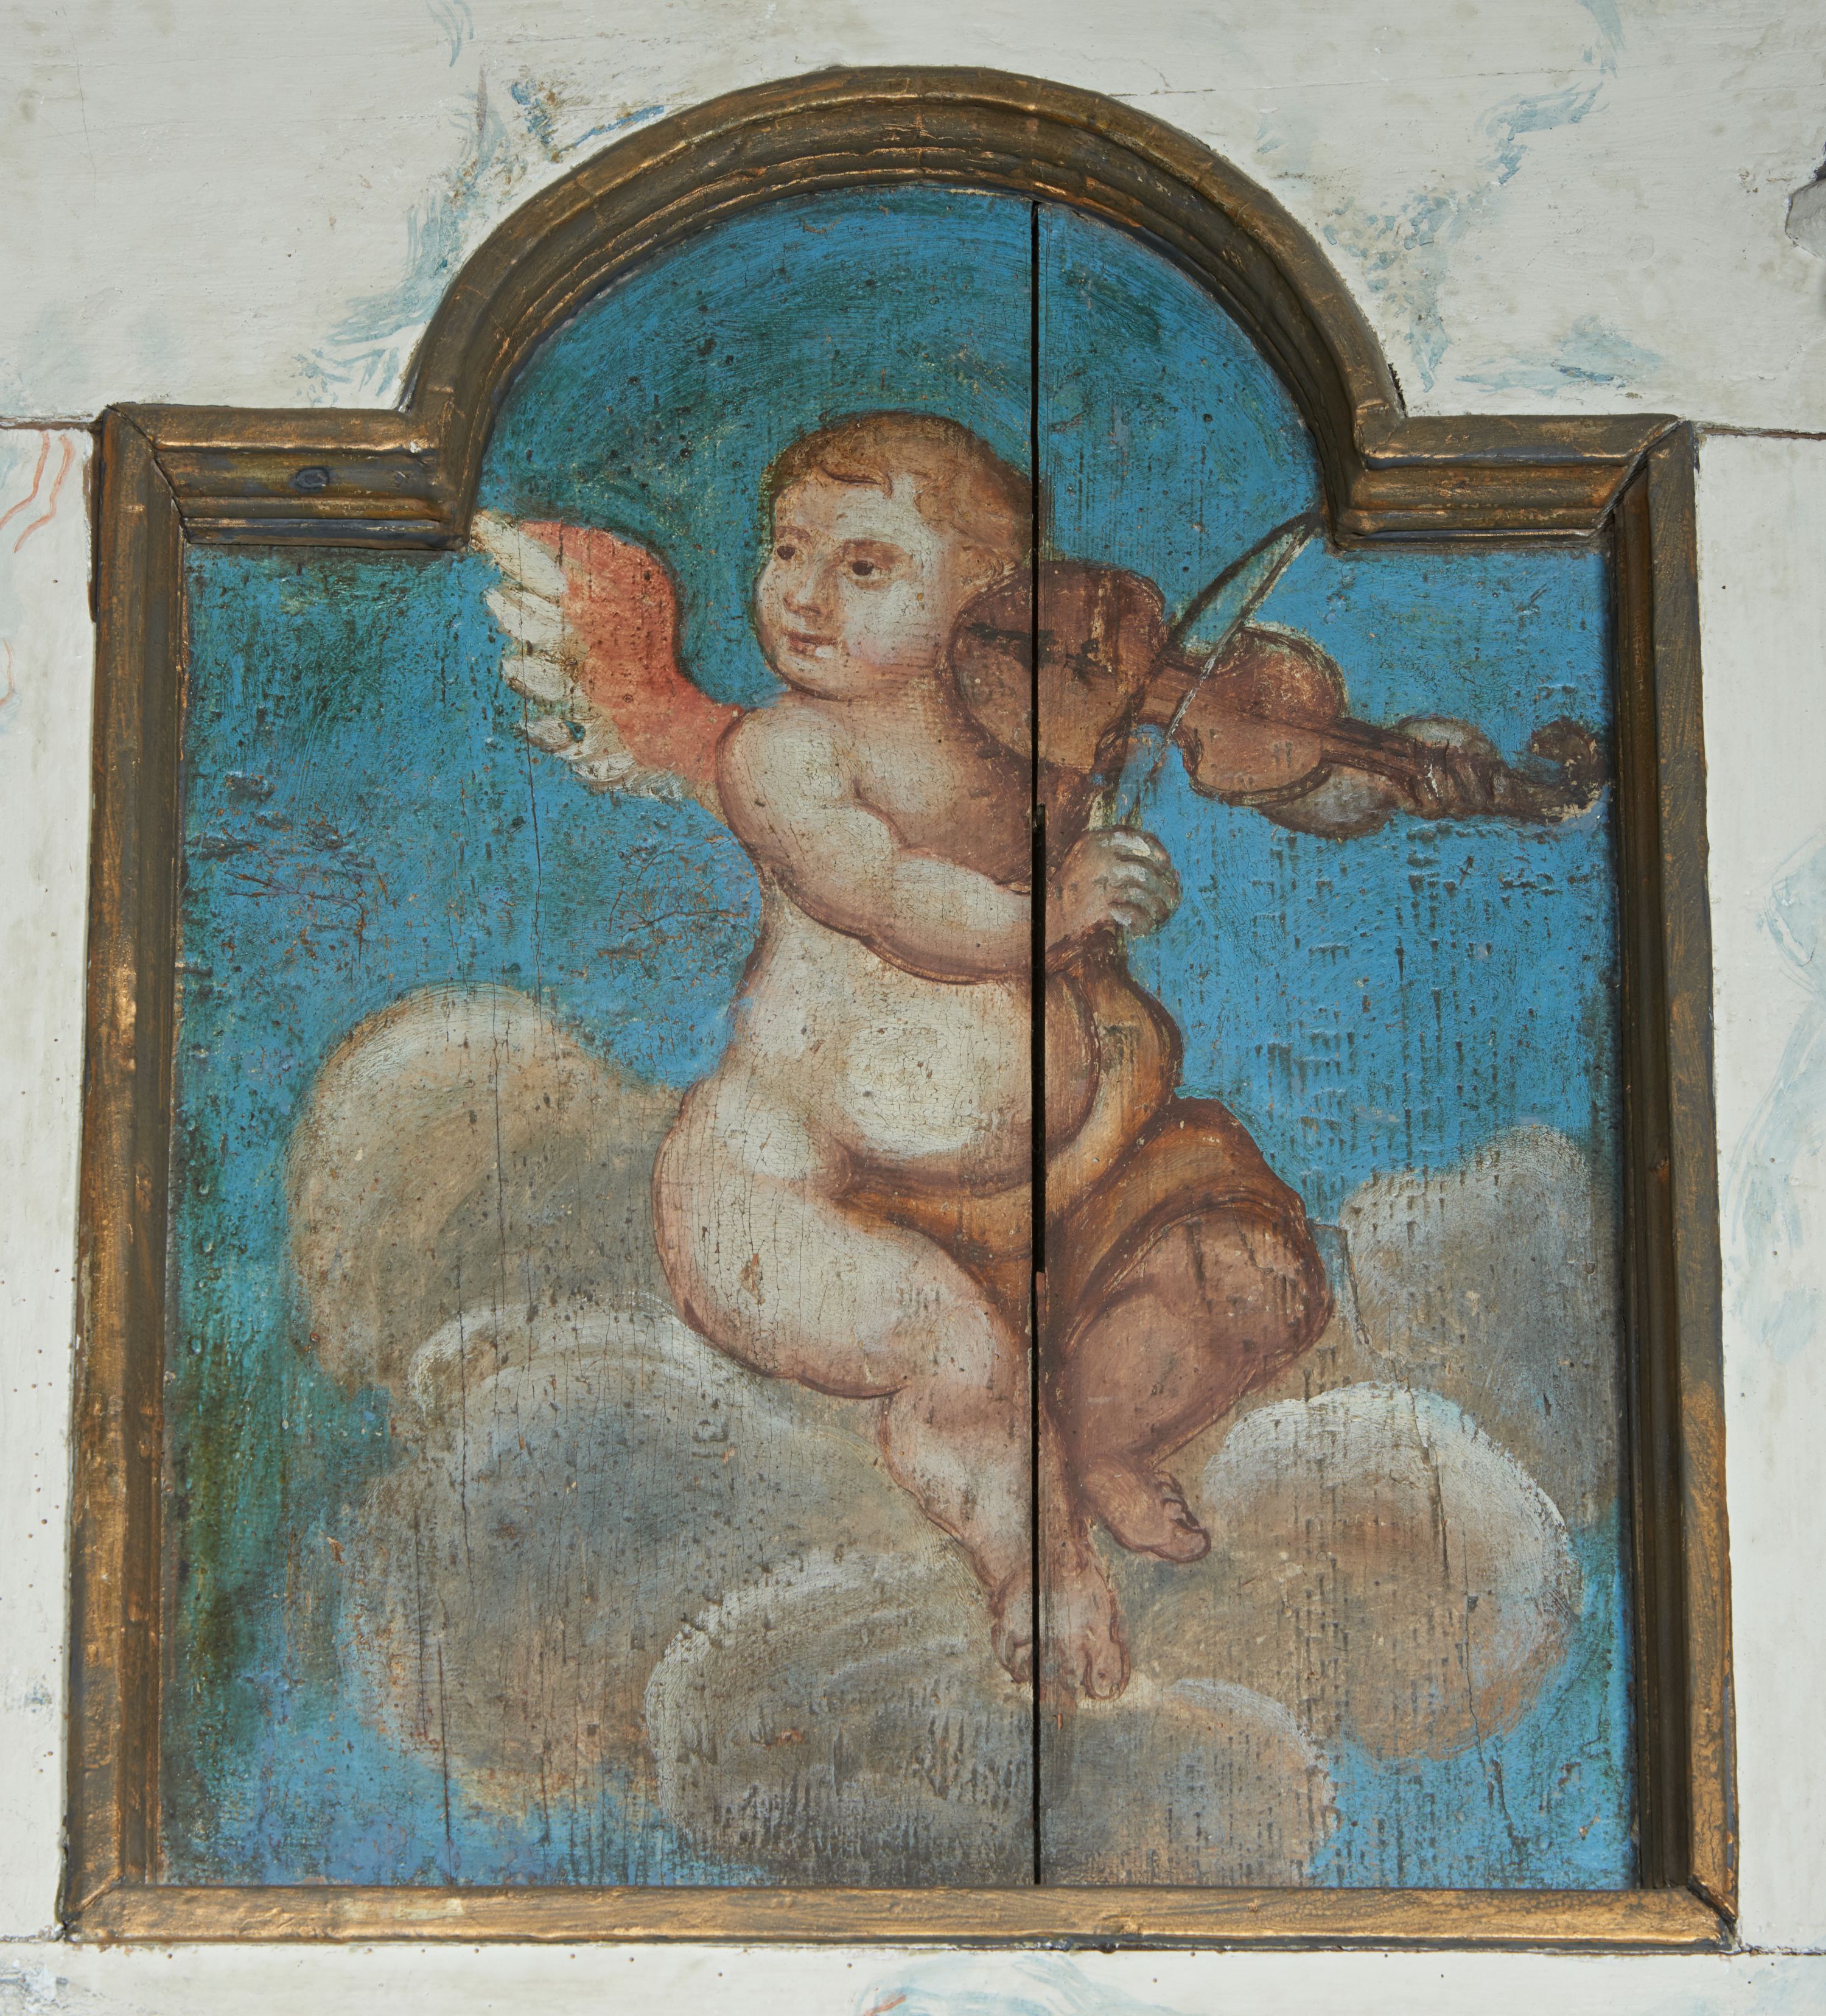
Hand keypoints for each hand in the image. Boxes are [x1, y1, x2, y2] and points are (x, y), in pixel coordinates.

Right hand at [1047, 829, 1180, 949]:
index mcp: (1095, 841)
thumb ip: (1115, 854)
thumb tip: (1162, 864)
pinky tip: (1142, 927)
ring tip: (1161, 915)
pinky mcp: (1100, 906)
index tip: (1167, 864)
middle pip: (1145, 869)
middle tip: (1171, 898)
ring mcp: (1100, 881)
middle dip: (1164, 887)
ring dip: (1158, 906)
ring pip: (1143, 891)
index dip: (1157, 850)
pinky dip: (1142, 921)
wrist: (1045, 914)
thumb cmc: (1072, 889)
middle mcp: (1099, 858)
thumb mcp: (1087, 858)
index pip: (1136, 839)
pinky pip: (1133, 913)